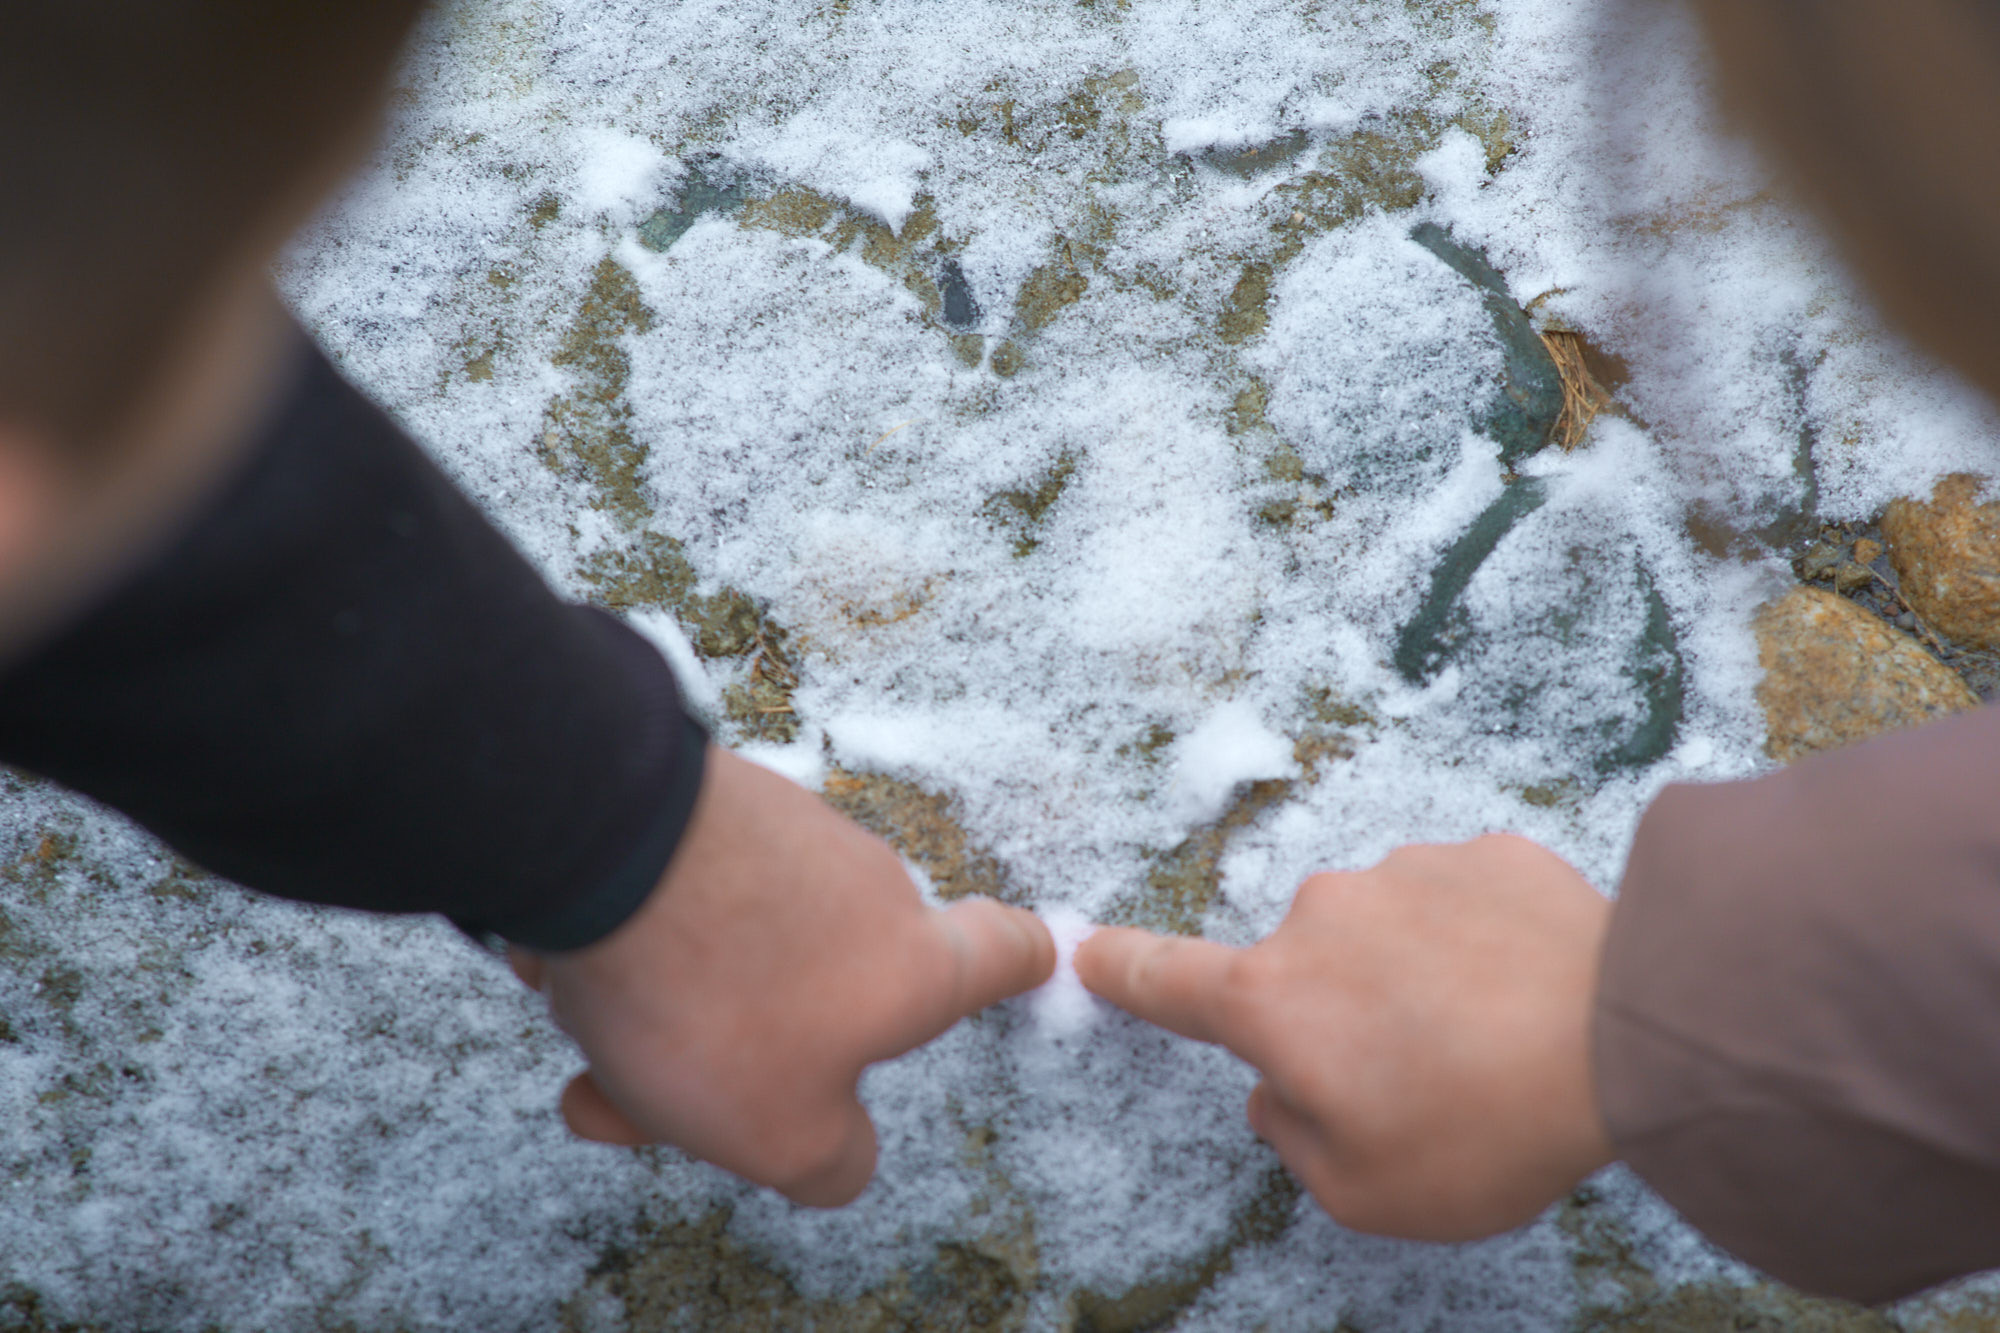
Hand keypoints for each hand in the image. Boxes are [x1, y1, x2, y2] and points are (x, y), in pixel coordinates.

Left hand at [510, 747, 1054, 1205]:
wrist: (603, 842)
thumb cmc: (715, 994)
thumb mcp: (783, 1134)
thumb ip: (834, 1161)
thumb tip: (844, 1161)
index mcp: (914, 963)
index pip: (1008, 950)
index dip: (1023, 961)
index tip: (1032, 956)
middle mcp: (866, 882)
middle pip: (834, 974)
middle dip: (744, 1044)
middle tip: (648, 1097)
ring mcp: (785, 831)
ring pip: (739, 941)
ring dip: (670, 997)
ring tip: (588, 1027)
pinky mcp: (708, 797)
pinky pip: (677, 892)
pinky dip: (630, 937)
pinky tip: (560, 960)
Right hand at [1076, 834, 1613, 1239]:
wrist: (1634, 1035)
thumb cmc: (1488, 1127)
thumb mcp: (1368, 1192)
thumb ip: (1297, 1143)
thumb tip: (1281, 1093)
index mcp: (1273, 1000)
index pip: (1167, 980)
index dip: (1120, 969)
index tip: (1083, 949)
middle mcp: (1322, 915)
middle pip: (1306, 973)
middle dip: (1344, 1018)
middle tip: (1423, 1080)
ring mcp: (1406, 871)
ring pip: (1388, 934)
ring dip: (1419, 978)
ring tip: (1496, 1041)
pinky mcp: (1486, 854)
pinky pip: (1463, 904)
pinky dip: (1483, 946)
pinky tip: (1535, 993)